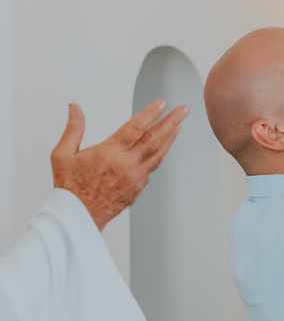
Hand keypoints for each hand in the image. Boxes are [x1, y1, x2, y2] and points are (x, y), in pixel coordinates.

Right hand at [51, 98, 187, 229]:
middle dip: (171, 122)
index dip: (151, 113)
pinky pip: (152, 168)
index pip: (135, 128)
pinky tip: (162, 148)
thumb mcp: (63, 154)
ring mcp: (135, 177)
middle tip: (183, 111)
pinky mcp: (137, 188)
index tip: (162, 103)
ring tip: (178, 126)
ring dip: (170, 138)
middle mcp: (126, 165)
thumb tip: (75, 108)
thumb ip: (73, 129)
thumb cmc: (71, 188)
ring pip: (157, 154)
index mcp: (109, 153)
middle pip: (154, 139)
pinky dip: (159, 155)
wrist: (79, 216)